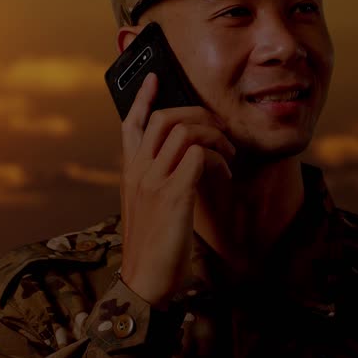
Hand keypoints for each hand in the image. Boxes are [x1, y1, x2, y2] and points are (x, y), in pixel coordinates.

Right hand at [118, 72, 234, 306]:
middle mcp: (138, 170)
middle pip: (164, 118)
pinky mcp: (173, 194)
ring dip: (215, 137)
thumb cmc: (151, 246)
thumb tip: (183, 159)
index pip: (131, 124)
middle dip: (199, 115)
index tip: (155, 78)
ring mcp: (154, 180)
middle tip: (219, 129)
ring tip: (227, 154)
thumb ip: (156, 180)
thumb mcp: (147, 206)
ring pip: (185, 131)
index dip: (143, 97)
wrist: (145, 279)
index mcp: (130, 172)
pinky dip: (217, 158)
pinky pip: (198, 155)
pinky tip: (224, 173)